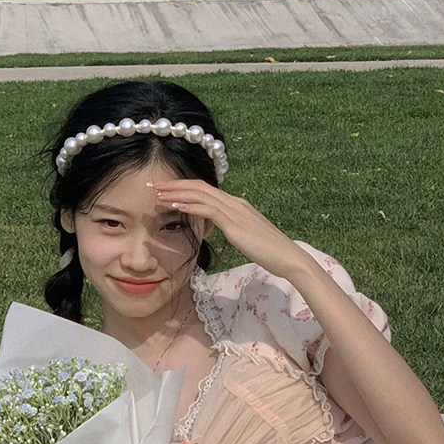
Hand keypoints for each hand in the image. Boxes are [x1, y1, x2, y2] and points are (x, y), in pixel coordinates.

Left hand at [152, 179, 309, 281]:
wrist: (289, 258)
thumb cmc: (271, 252)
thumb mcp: (247, 236)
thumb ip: (233, 228)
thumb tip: (221, 228)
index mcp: (238, 205)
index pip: (206, 191)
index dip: (184, 188)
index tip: (166, 190)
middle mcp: (235, 203)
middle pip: (200, 187)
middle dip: (175, 186)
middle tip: (154, 186)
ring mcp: (236, 211)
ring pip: (200, 195)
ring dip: (177, 193)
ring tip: (157, 194)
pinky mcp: (235, 224)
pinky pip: (208, 210)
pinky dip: (190, 206)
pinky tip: (175, 206)